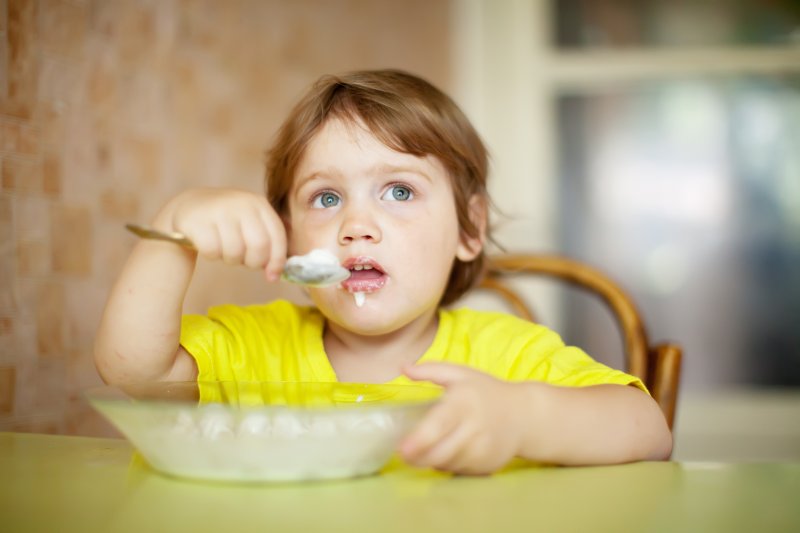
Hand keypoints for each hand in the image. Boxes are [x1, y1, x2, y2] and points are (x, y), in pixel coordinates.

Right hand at [154, 188, 286, 279]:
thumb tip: (274, 275)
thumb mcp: (250, 225)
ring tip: (224, 249)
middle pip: (259, 245)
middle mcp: (242, 203)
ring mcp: (220, 210)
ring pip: (235, 252)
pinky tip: (208, 245)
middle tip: (243, 261)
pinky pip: (213, 251)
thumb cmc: (227, 223)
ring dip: (230, 260)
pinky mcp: (198, 221)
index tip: (272, 277)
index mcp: (260, 204)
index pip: (277, 235)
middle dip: (253, 262)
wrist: (190, 206)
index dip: (277, 260)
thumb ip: (267, 244)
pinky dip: (212, 255)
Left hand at [400, 363, 527, 474]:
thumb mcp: (460, 374)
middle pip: (440, 452)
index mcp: (464, 403)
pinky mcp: (488, 465)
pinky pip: (459, 471)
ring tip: (428, 448)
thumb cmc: (485, 391)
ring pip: (447, 464)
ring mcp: (483, 450)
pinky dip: (448, 465)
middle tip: (404, 453)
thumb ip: (430, 370)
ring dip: (431, 460)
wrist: (524, 415)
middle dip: (417, 457)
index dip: (420, 439)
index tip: (401, 448)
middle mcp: (475, 428)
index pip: (440, 424)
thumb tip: (402, 367)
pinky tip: (448, 452)